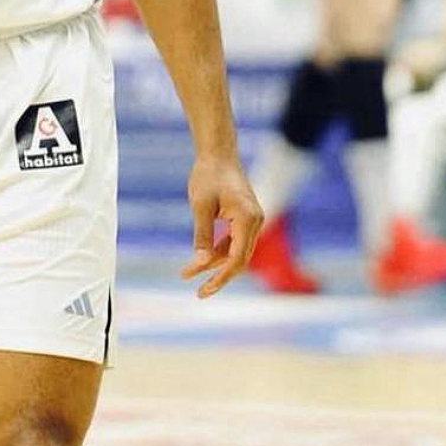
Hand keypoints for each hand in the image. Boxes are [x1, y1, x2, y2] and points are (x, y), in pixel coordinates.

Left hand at [181, 155, 262, 297]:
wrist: (217, 153)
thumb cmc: (207, 175)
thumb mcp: (200, 205)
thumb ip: (202, 234)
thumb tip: (200, 263)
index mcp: (247, 219)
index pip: (237, 258)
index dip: (221, 277)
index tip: (204, 289)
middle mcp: (255, 221)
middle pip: (239, 258)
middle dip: (218, 275)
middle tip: (199, 292)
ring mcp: (252, 219)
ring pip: (236, 251)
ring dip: (215, 262)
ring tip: (190, 272)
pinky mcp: (246, 217)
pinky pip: (234, 240)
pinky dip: (219, 250)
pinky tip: (202, 258)